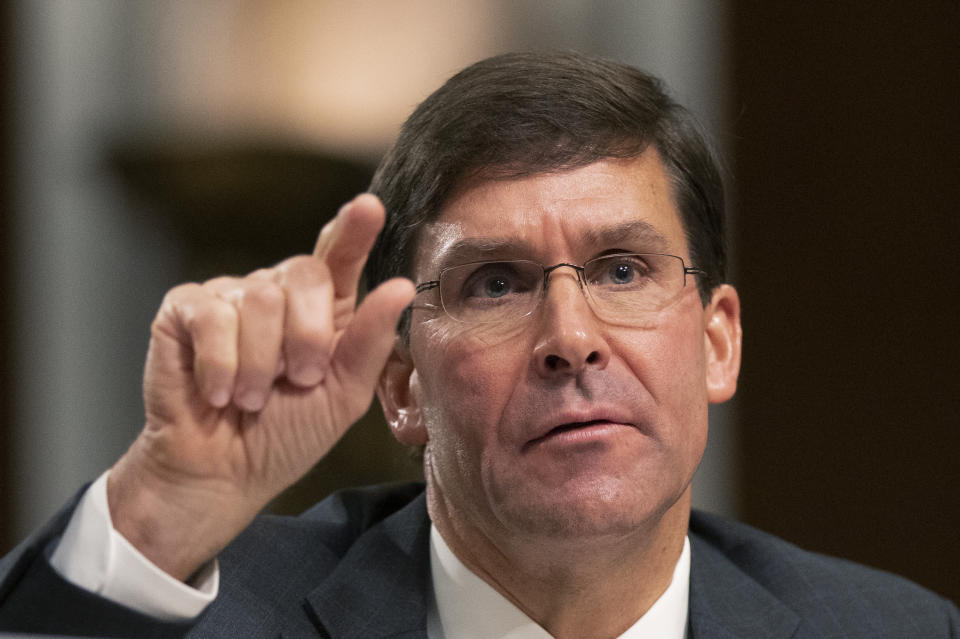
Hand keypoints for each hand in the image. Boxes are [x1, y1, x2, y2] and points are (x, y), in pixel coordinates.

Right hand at [107, 194, 414, 580]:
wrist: (223, 474)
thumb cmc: (286, 435)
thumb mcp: (343, 395)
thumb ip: (370, 342)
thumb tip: (400, 286)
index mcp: (321, 310)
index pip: (338, 256)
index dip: (354, 229)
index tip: (369, 207)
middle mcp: (276, 293)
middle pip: (303, 273)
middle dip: (307, 336)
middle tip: (298, 380)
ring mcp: (229, 296)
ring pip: (258, 299)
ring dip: (260, 364)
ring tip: (253, 399)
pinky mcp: (184, 309)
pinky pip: (211, 315)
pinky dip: (220, 364)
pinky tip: (218, 392)